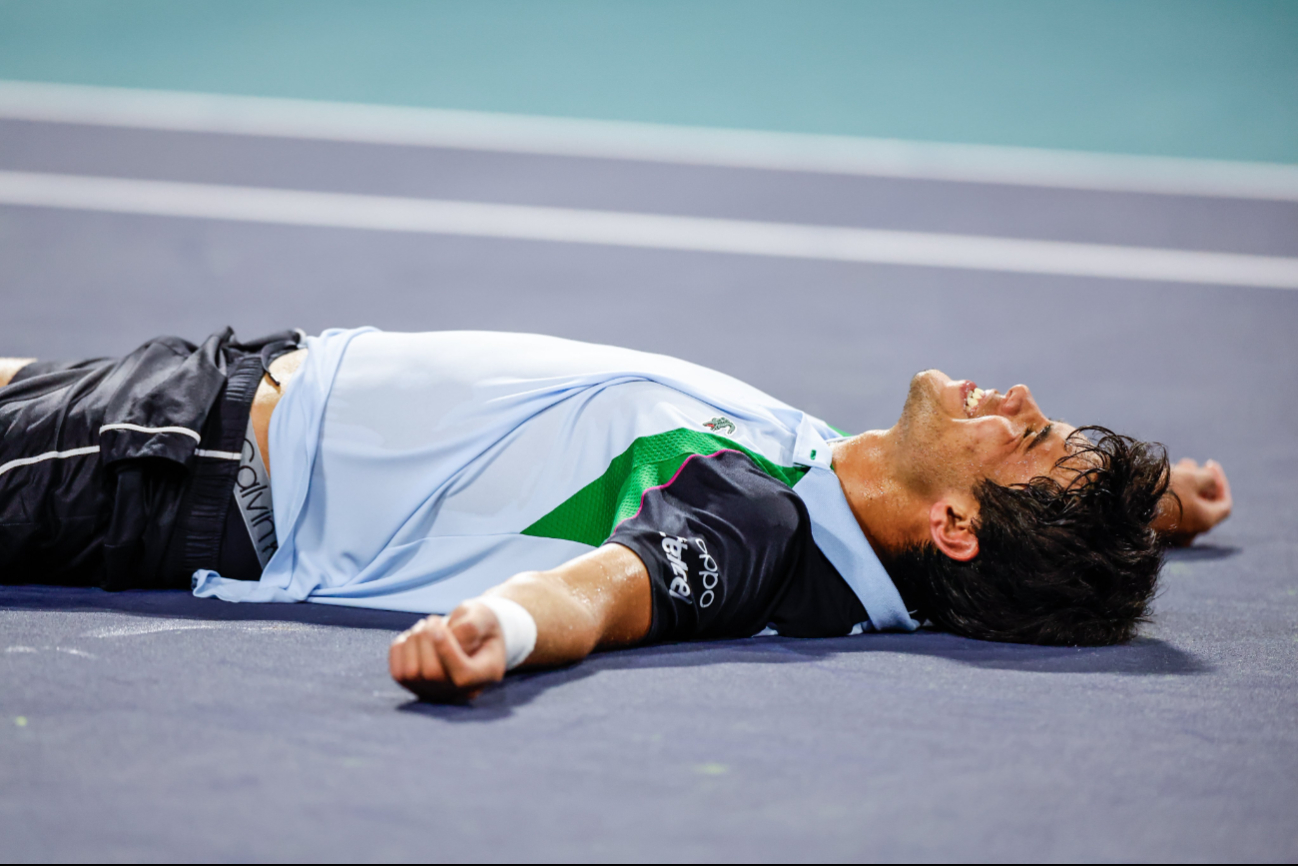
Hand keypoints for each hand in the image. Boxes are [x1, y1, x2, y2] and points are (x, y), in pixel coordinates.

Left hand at [389, 601, 507, 701]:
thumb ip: (471, 626)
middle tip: (434, 620)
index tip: (441, 627)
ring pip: (412, 674)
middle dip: (427, 639)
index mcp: (486, 673)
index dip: (447, 652)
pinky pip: (398, 673)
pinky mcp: (417, 688)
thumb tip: (448, 640)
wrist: (473, 635)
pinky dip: (401, 648)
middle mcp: (461, 690)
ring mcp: (438, 692)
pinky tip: (415, 637)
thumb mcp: (484, 617)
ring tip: (426, 626)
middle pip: (433, 674)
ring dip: (414, 641)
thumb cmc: (480, 625)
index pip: (463, 675)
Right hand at [1154, 458, 1232, 546]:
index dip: (1221, 482)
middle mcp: (1191, 532)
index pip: (1224, 504)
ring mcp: (1172, 533)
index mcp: (1205, 521)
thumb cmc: (1162, 489)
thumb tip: (1211, 482)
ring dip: (1185, 486)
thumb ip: (1209, 478)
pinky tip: (1161, 482)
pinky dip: (1171, 497)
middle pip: (1204, 505)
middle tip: (1189, 463)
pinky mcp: (1154, 530)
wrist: (1122, 501)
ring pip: (1185, 507)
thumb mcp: (1192, 477)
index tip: (1209, 464)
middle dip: (1200, 481)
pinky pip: (1169, 512)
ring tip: (1173, 467)